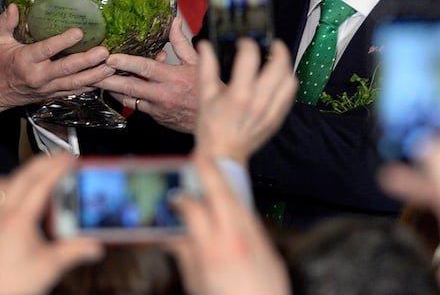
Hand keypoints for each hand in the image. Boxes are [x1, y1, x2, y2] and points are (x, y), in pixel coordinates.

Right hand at [0, 4, 113, 115]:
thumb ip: (5, 23)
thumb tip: (13, 6)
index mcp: (25, 60)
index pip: (47, 50)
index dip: (63, 41)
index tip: (79, 32)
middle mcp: (38, 76)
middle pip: (66, 69)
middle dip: (87, 60)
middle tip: (104, 51)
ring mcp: (46, 88)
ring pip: (74, 83)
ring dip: (94, 75)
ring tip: (111, 67)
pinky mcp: (51, 95)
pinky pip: (73, 92)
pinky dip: (89, 87)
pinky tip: (103, 80)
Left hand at [0, 153, 103, 294]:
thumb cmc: (9, 287)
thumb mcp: (50, 267)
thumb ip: (75, 252)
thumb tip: (94, 246)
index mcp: (18, 219)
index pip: (42, 182)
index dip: (58, 167)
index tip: (70, 158)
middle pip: (23, 176)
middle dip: (43, 163)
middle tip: (59, 158)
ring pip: (3, 182)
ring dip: (22, 174)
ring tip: (38, 176)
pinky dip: (3, 188)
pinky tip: (9, 197)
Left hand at [96, 16, 199, 131]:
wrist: (217, 118)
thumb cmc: (207, 88)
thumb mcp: (196, 62)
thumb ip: (181, 42)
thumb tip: (174, 21)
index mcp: (173, 78)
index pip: (145, 69)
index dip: (126, 63)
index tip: (110, 58)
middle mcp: (163, 94)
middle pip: (129, 87)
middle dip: (108, 80)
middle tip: (91, 73)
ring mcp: (158, 108)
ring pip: (128, 99)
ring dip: (112, 90)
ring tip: (95, 80)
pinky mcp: (156, 117)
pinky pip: (136, 107)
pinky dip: (125, 98)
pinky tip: (115, 90)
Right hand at [170, 157, 289, 294]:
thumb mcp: (196, 285)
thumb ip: (184, 256)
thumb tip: (171, 237)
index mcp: (212, 250)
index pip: (193, 210)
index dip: (180, 199)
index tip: (173, 197)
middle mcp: (235, 241)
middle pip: (221, 194)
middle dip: (209, 172)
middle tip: (198, 157)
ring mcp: (255, 242)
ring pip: (240, 203)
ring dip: (226, 186)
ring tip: (214, 174)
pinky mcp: (268, 249)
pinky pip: (251, 218)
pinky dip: (238, 206)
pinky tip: (230, 206)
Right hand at [194, 38, 295, 162]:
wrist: (223, 153)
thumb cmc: (211, 127)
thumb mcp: (204, 95)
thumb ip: (206, 67)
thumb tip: (205, 46)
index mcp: (239, 93)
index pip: (250, 57)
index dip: (247, 43)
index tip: (243, 43)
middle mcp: (259, 101)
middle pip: (279, 65)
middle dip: (277, 49)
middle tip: (271, 44)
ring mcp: (271, 110)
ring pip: (289, 80)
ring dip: (285, 66)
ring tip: (277, 61)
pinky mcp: (277, 118)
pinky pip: (290, 95)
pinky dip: (287, 83)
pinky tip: (278, 80)